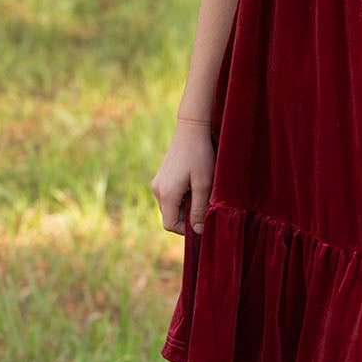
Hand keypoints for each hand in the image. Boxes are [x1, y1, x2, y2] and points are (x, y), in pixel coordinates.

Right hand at [150, 120, 214, 235]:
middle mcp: (157, 190)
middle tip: (204, 206)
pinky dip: (181, 198)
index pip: (170, 225)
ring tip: (200, 193)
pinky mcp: (161, 177)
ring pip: (170, 207)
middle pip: (169, 217)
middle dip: (186, 217)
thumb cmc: (200, 156)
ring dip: (184, 207)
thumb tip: (197, 231)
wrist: (191, 130)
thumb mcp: (204, 185)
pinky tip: (194, 185)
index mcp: (166, 194)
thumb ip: (199, 209)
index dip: (186, 229)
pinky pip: (169, 197)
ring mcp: (157, 183)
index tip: (202, 222)